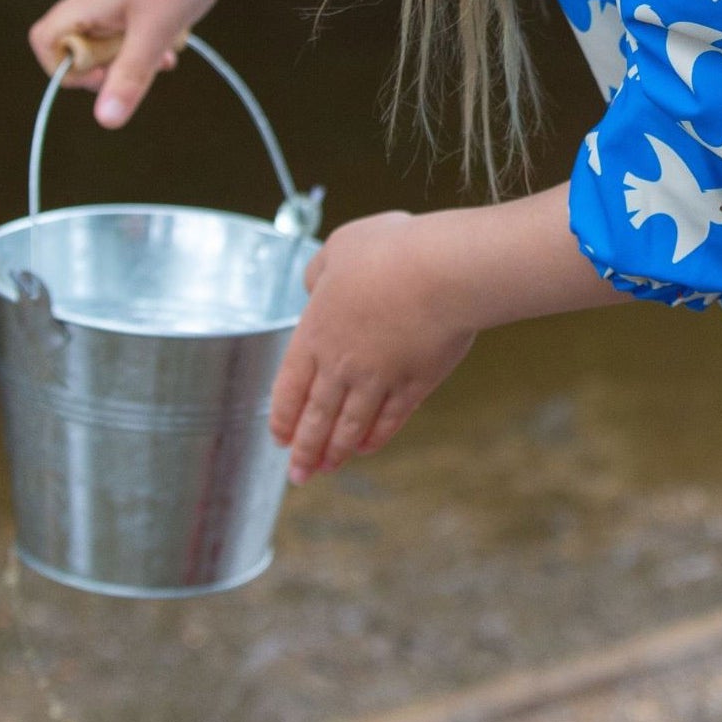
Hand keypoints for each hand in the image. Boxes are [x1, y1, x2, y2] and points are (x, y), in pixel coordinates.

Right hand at [28, 0, 253, 126]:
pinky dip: (154, 34)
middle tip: (144, 71)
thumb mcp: (158, 31)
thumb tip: (105, 121)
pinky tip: (181, 35)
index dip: (64, 70)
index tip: (104, 80)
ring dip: (137, 53)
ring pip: (116, 33)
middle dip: (110, 66)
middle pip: (82, 42)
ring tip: (168, 58)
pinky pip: (138, 19)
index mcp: (88, 2)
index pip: (46, 41)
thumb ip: (131, 75)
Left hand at [269, 209, 477, 482]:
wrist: (442, 271)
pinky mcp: (416, 384)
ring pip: (350, 426)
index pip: (289, 387)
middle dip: (304, 450)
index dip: (283, 417)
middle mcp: (342, 365)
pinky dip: (376, 437)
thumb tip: (315, 284)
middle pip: (316, 417)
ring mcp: (379, 379)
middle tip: (298, 475)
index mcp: (316, 332)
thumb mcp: (340, 246)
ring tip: (327, 469)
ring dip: (336, 451)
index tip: (279, 438)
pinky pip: (390, 420)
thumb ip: (320, 270)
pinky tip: (368, 447)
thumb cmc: (392, 250)